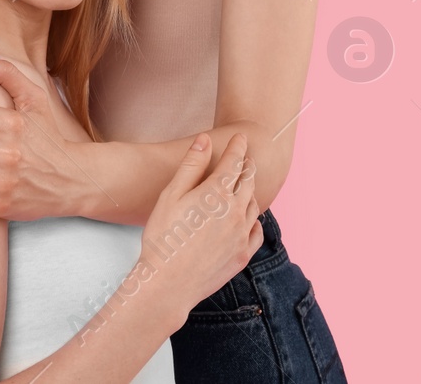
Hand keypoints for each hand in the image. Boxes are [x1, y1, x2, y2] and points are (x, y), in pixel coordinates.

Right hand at [137, 133, 262, 326]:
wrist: (169, 283)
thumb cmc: (163, 237)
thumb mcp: (171, 195)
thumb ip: (191, 166)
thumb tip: (205, 140)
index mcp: (216, 194)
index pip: (234, 162)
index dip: (238, 147)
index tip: (242, 137)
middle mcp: (236, 212)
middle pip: (248, 181)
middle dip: (247, 166)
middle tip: (245, 157)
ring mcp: (242, 235)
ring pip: (254, 205)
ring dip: (250, 191)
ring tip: (244, 185)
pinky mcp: (243, 255)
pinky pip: (257, 230)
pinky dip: (254, 219)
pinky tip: (248, 218)